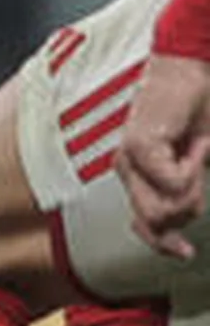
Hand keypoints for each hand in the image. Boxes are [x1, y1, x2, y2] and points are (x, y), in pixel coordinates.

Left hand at [117, 51, 209, 254]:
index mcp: (137, 176)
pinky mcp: (139, 148)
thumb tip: (180, 239)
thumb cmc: (197, 115)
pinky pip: (174, 182)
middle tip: (199, 169)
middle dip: (190, 207)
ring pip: (166, 207)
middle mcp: (126, 170)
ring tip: (195, 152)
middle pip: (158, 222)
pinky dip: (195, 166)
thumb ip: (183, 195)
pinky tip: (193, 141)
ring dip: (194, 186)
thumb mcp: (194, 164)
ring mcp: (129, 159)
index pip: (143, 225)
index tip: (186, 253)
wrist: (192, 72)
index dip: (163, 244)